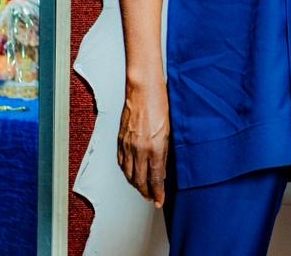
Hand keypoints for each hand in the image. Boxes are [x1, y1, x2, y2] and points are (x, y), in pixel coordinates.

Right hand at [117, 79, 169, 206]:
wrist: (143, 90)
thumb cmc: (160, 104)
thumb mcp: (170, 130)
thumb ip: (165, 150)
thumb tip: (163, 167)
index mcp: (154, 147)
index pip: (155, 177)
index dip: (157, 192)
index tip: (159, 200)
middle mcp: (139, 149)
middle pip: (140, 179)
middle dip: (146, 192)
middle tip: (152, 198)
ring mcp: (127, 145)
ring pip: (129, 173)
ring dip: (136, 184)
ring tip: (143, 189)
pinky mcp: (120, 140)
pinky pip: (121, 162)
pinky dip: (126, 171)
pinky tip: (130, 173)